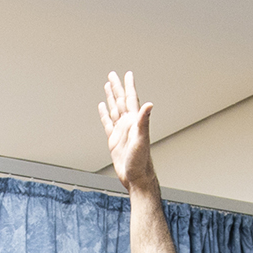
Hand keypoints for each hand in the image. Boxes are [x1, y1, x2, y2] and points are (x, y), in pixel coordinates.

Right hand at [100, 71, 156, 190]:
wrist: (137, 178)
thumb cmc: (142, 162)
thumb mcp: (142, 140)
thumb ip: (144, 121)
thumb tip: (149, 104)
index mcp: (134, 122)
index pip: (131, 99)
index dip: (129, 86)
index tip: (127, 74)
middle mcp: (128, 124)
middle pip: (121, 101)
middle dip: (117, 87)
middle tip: (113, 75)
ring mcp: (121, 132)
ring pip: (114, 110)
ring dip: (112, 98)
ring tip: (108, 86)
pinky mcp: (114, 141)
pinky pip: (108, 123)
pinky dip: (104, 114)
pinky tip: (103, 108)